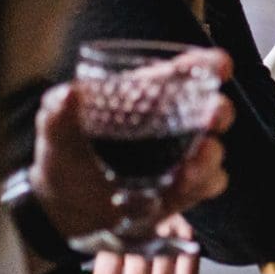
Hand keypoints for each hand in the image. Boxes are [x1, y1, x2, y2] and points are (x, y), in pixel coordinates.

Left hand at [31, 77, 234, 239]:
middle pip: (212, 110)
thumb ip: (59, 110)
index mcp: (148, 98)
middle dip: (220, 111)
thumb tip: (70, 94)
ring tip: (189, 168)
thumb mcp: (54, 129)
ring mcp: (180, 158)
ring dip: (209, 156)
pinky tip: (181, 186)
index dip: (207, 65)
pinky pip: (208, 184)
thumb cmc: (64, 156)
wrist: (61, 208)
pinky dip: (202, 184)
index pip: (185, 73)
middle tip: (212, 117)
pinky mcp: (183, 190)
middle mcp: (172, 126)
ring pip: (214, 150)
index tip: (219, 65)